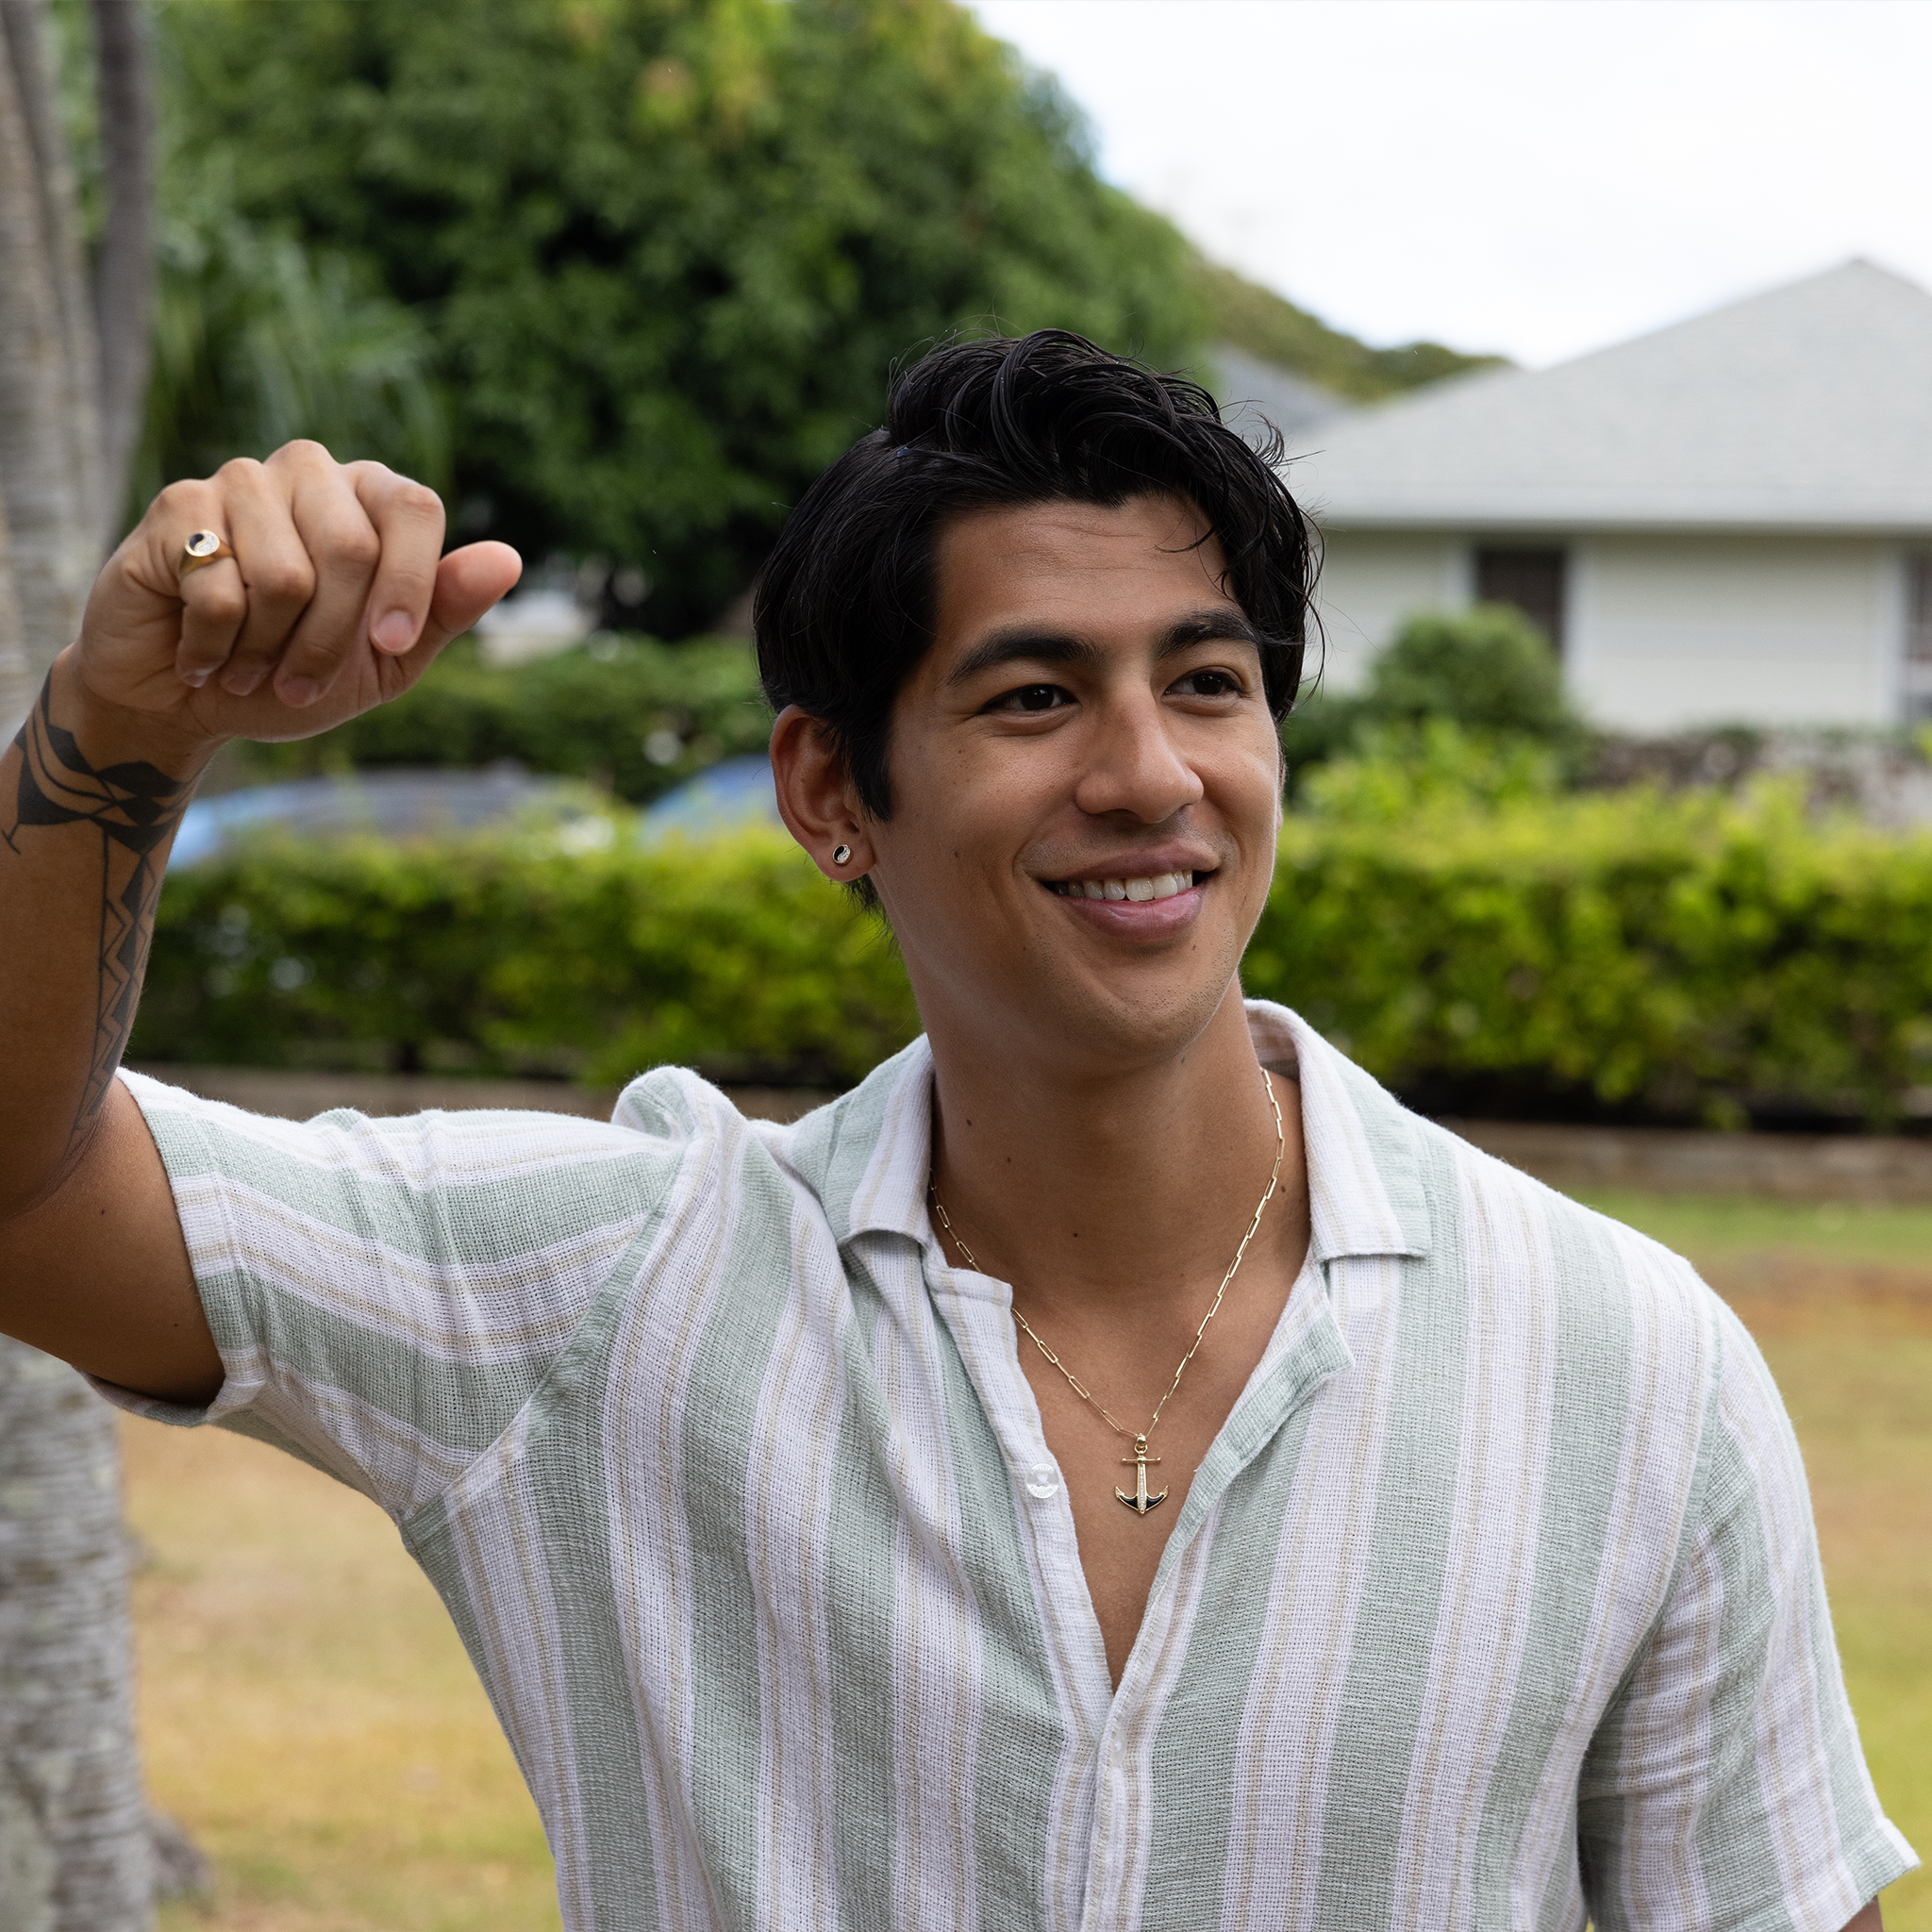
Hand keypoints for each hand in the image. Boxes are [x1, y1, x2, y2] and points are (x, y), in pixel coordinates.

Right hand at [69, 442, 521, 750]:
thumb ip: (444, 610)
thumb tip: (508, 559)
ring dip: (270, 649)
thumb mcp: (386, 658)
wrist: (186, 702)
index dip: (411, 585)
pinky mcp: (179, 506)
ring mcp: (241, 480)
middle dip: (332, 640)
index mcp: (370, 498)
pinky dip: (216, 645)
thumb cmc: (294, 674)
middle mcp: (310, 472)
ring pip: (286, 574)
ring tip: (249, 666)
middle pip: (353, 547)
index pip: (416, 508)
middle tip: (300, 681)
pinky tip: (201, 652)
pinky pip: (221, 588)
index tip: (391, 645)